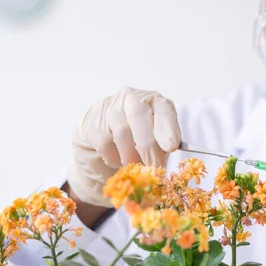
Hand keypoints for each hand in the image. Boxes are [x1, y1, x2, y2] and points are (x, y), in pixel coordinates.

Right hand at [68, 87, 180, 206]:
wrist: (107, 135)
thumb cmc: (140, 138)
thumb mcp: (158, 140)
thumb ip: (162, 148)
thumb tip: (160, 166)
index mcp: (155, 101)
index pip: (163, 109)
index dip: (168, 128)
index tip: (172, 147)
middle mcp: (133, 98)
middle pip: (139, 117)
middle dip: (148, 146)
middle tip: (153, 166)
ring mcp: (110, 108)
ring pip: (122, 132)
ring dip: (130, 156)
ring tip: (135, 164)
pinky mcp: (94, 123)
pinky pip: (105, 143)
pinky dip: (114, 158)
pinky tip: (118, 159)